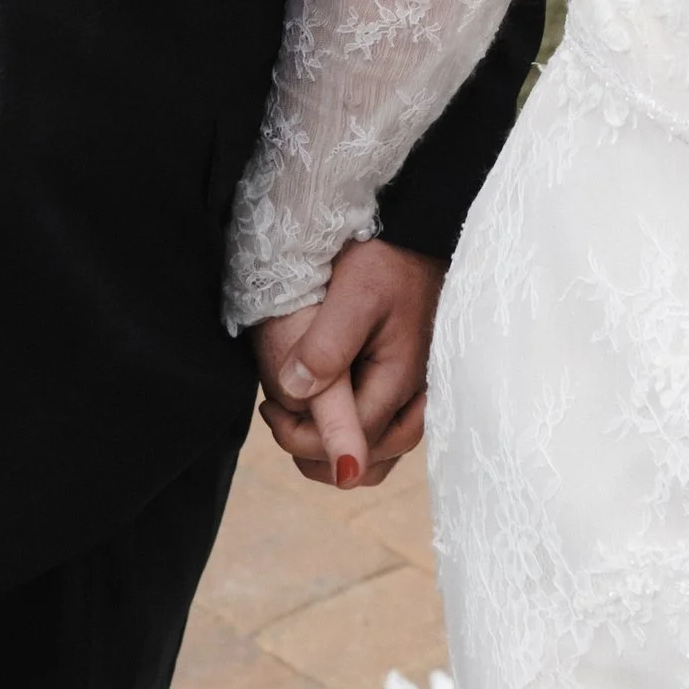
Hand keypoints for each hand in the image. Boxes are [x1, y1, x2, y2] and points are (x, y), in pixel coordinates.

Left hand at [251, 238, 442, 489]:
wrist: (419, 228)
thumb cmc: (388, 257)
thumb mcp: (354, 295)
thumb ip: (326, 348)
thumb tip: (295, 396)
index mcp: (401, 381)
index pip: (351, 442)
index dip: (302, 437)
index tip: (268, 407)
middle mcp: (416, 397)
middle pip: (370, 461)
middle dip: (318, 453)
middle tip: (277, 415)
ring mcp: (418, 392)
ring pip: (381, 452)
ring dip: (336, 448)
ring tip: (297, 414)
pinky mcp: (412, 381)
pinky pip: (386, 430)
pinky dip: (354, 433)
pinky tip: (326, 406)